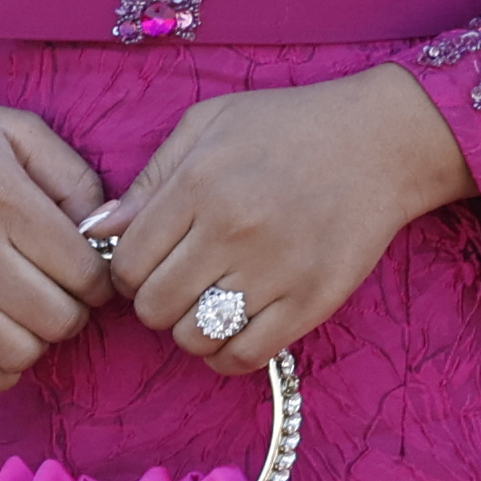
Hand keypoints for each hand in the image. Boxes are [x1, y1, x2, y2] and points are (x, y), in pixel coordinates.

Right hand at [0, 71, 116, 390]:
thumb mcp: (14, 131)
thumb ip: (74, 176)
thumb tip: (108, 232)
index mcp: (2, 199)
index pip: (86, 273)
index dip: (100, 277)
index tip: (83, 266)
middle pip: (59, 320)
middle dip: (72, 309)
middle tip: (55, 288)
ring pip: (19, 354)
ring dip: (35, 339)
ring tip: (24, 310)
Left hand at [92, 65, 476, 375]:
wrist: (380, 142)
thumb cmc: (287, 126)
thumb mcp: (208, 124)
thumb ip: (150, 179)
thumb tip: (100, 229)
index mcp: (199, 184)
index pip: (128, 262)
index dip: (126, 273)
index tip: (144, 265)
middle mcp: (233, 231)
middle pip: (154, 307)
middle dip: (154, 303)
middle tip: (174, 285)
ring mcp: (275, 271)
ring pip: (195, 338)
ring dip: (189, 330)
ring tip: (204, 305)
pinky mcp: (312, 302)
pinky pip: (246, 355)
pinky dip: (227, 354)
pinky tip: (231, 329)